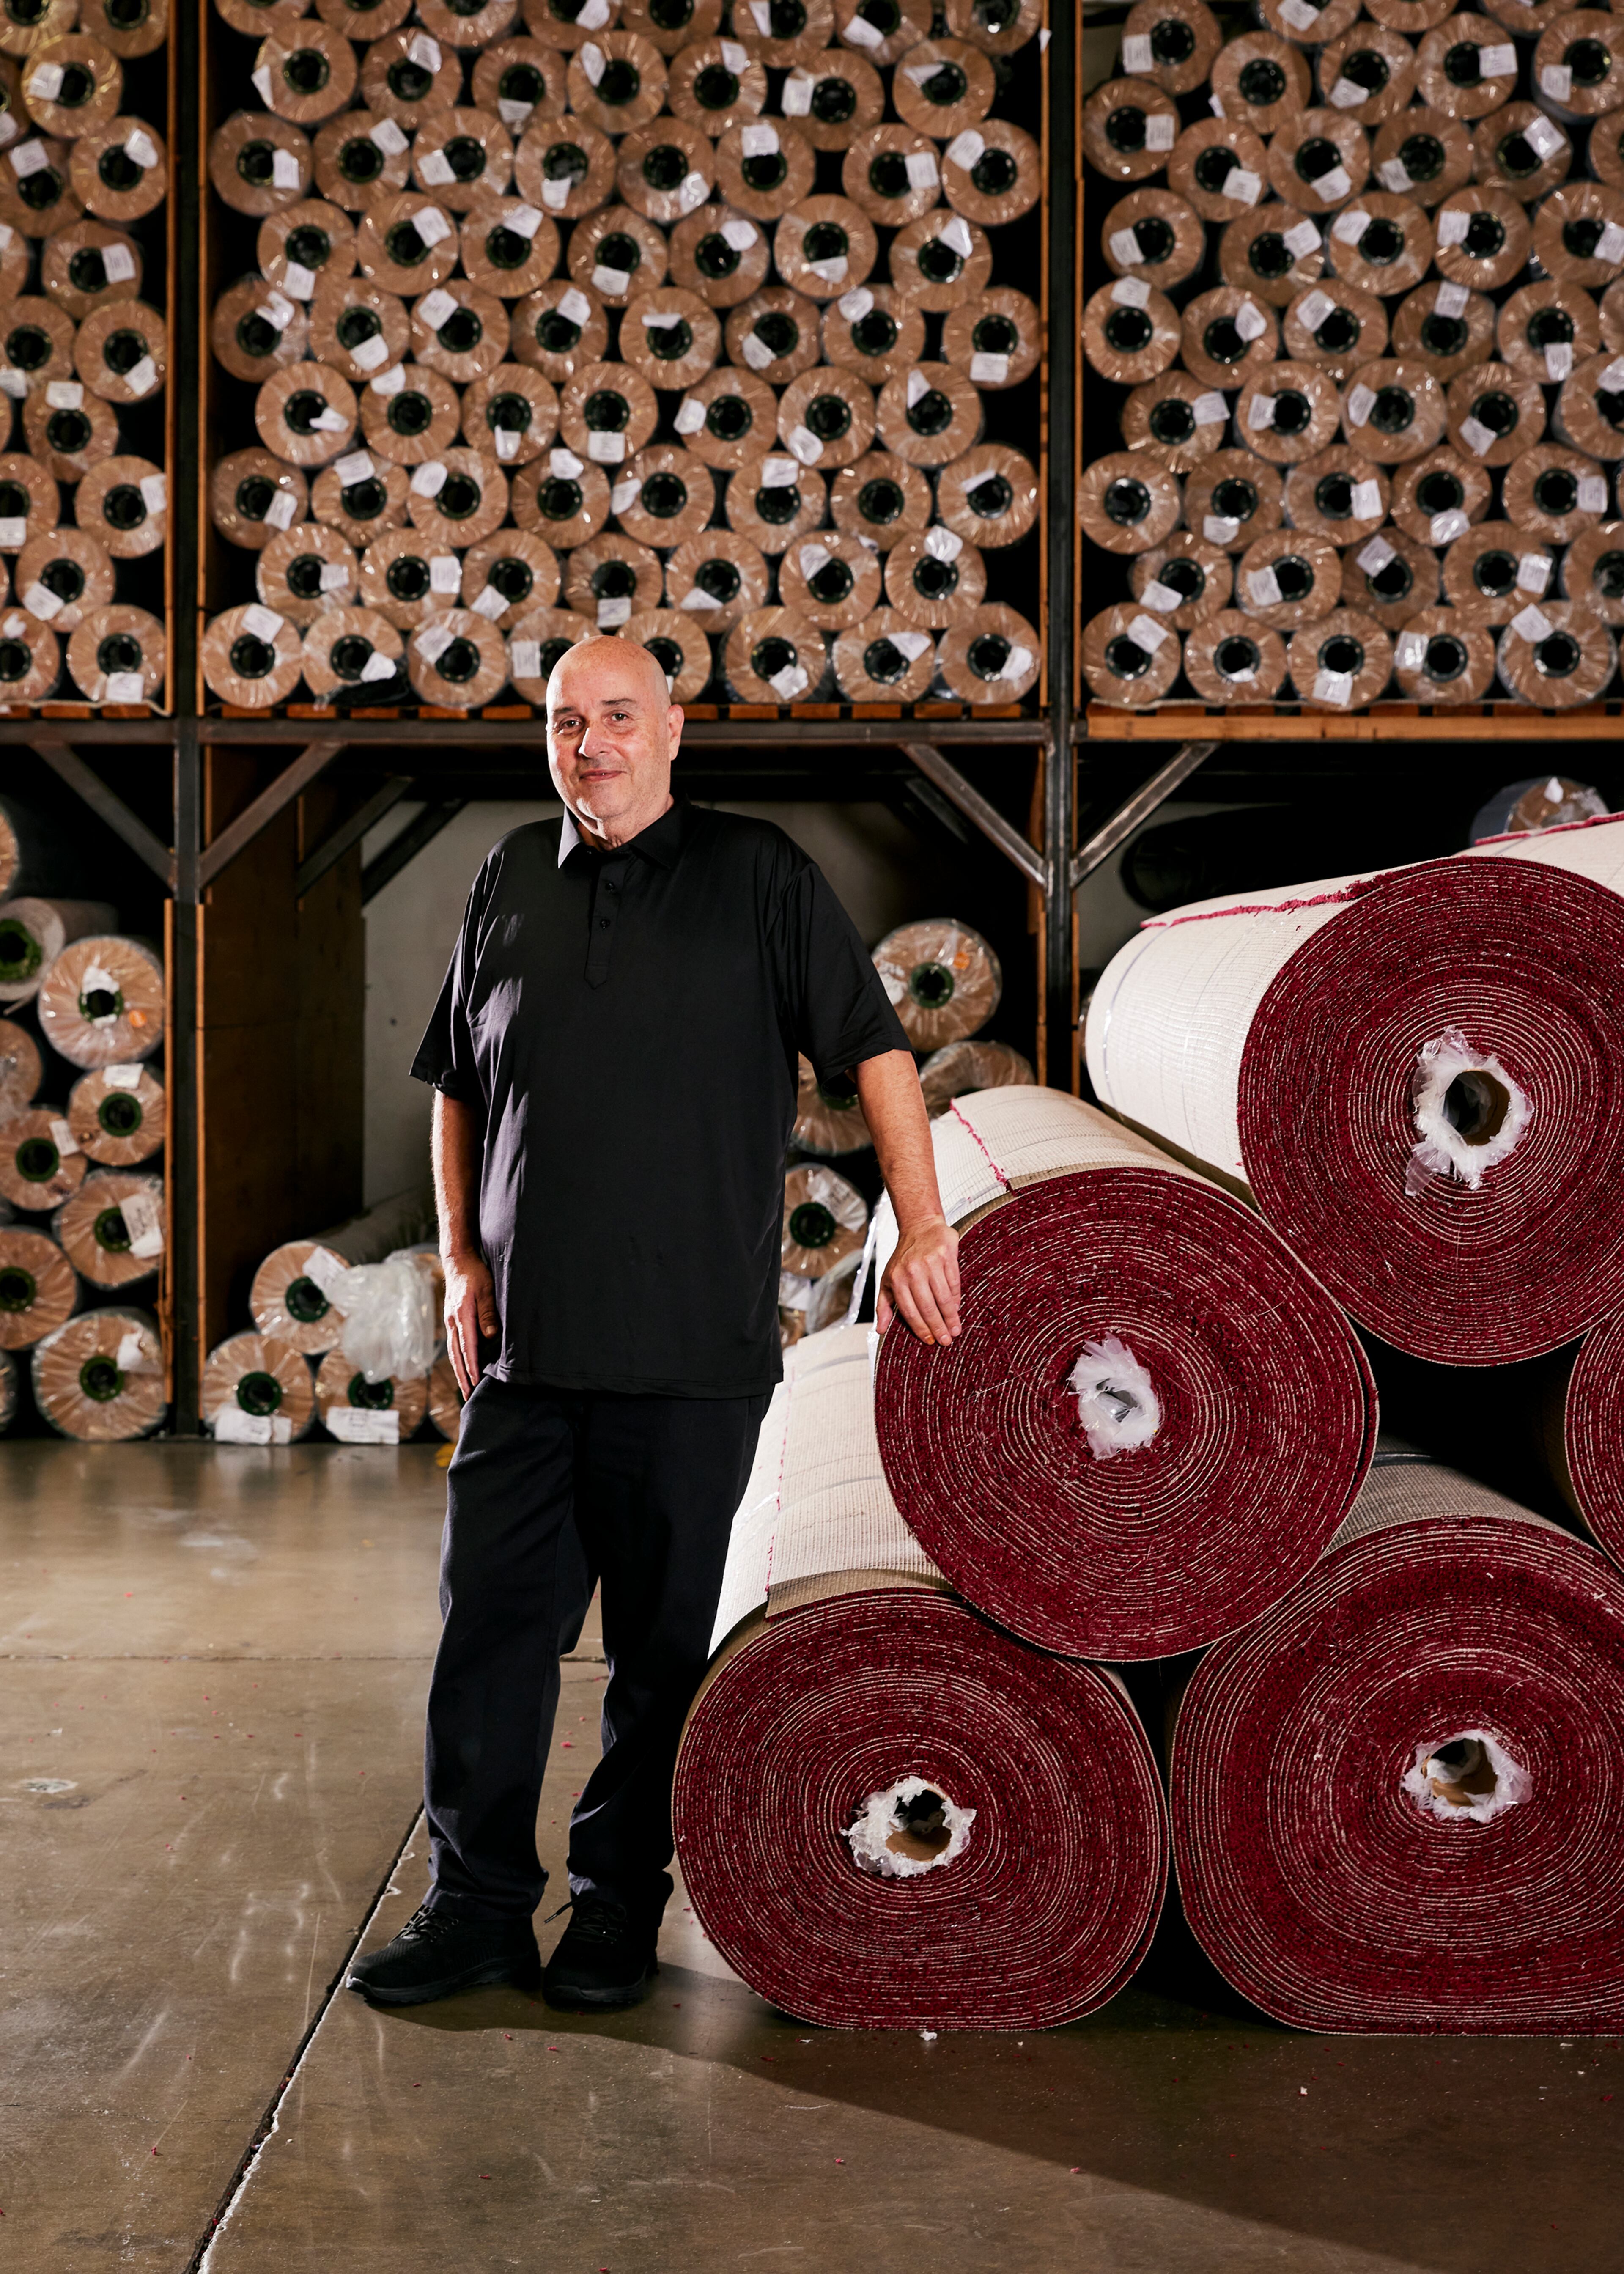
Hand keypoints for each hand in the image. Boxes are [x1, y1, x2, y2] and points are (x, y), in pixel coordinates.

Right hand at [444, 1250, 497, 1396]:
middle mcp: (453, 1322)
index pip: (468, 1348)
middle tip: (467, 1395)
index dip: (472, 1367)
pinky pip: (453, 1344)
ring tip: (464, 1387)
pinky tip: (462, 1366)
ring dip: (459, 1371)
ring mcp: (450, 1322)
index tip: (476, 1382)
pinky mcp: (451, 1320)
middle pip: (457, 1355)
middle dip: (463, 1376)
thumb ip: (488, 1313)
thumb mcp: (487, 1290)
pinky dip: (457, 1359)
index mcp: (462, 1316)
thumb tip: (490, 1336)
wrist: (457, 1261)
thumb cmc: (475, 1275)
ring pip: (453, 1352)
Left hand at [877, 1217, 960, 1346]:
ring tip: (955, 1330)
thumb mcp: (887, 1280)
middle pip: (927, 1307)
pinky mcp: (946, 1256)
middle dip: (938, 1327)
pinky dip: (956, 1298)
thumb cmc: (903, 1258)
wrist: (920, 1227)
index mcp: (897, 1280)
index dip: (920, 1328)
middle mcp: (913, 1272)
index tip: (930, 1340)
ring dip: (950, 1317)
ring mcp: (930, 1263)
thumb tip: (880, 1330)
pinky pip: (953, 1283)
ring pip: (942, 1297)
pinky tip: (957, 1309)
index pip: (909, 1311)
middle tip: (946, 1341)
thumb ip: (883, 1305)